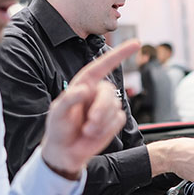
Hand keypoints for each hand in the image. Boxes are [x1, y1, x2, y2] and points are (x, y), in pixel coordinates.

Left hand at [41, 40, 140, 178]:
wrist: (66, 151)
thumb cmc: (59, 128)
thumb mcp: (57, 113)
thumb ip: (69, 99)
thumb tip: (84, 90)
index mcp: (84, 84)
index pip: (102, 65)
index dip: (119, 54)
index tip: (137, 43)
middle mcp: (97, 92)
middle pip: (109, 92)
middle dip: (101, 108)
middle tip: (89, 124)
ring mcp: (106, 106)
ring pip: (115, 106)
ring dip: (101, 122)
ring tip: (87, 131)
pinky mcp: (114, 120)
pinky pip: (118, 120)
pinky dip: (107, 129)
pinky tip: (94, 134)